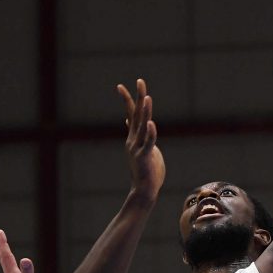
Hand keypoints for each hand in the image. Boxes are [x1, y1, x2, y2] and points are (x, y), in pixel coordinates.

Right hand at [117, 79, 165, 199]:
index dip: (127, 99)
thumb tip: (130, 121)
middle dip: (139, 97)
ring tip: (147, 98)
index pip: (131, 114)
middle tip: (140, 81)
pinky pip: (148, 143)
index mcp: (134, 137)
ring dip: (145, 112)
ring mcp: (138, 148)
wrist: (144, 190)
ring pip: (142, 126)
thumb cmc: (147, 171)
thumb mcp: (143, 148)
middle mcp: (134, 139)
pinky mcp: (145, 157)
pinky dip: (150, 134)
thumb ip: (139, 134)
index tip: (120, 86)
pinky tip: (152, 124)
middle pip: (137, 114)